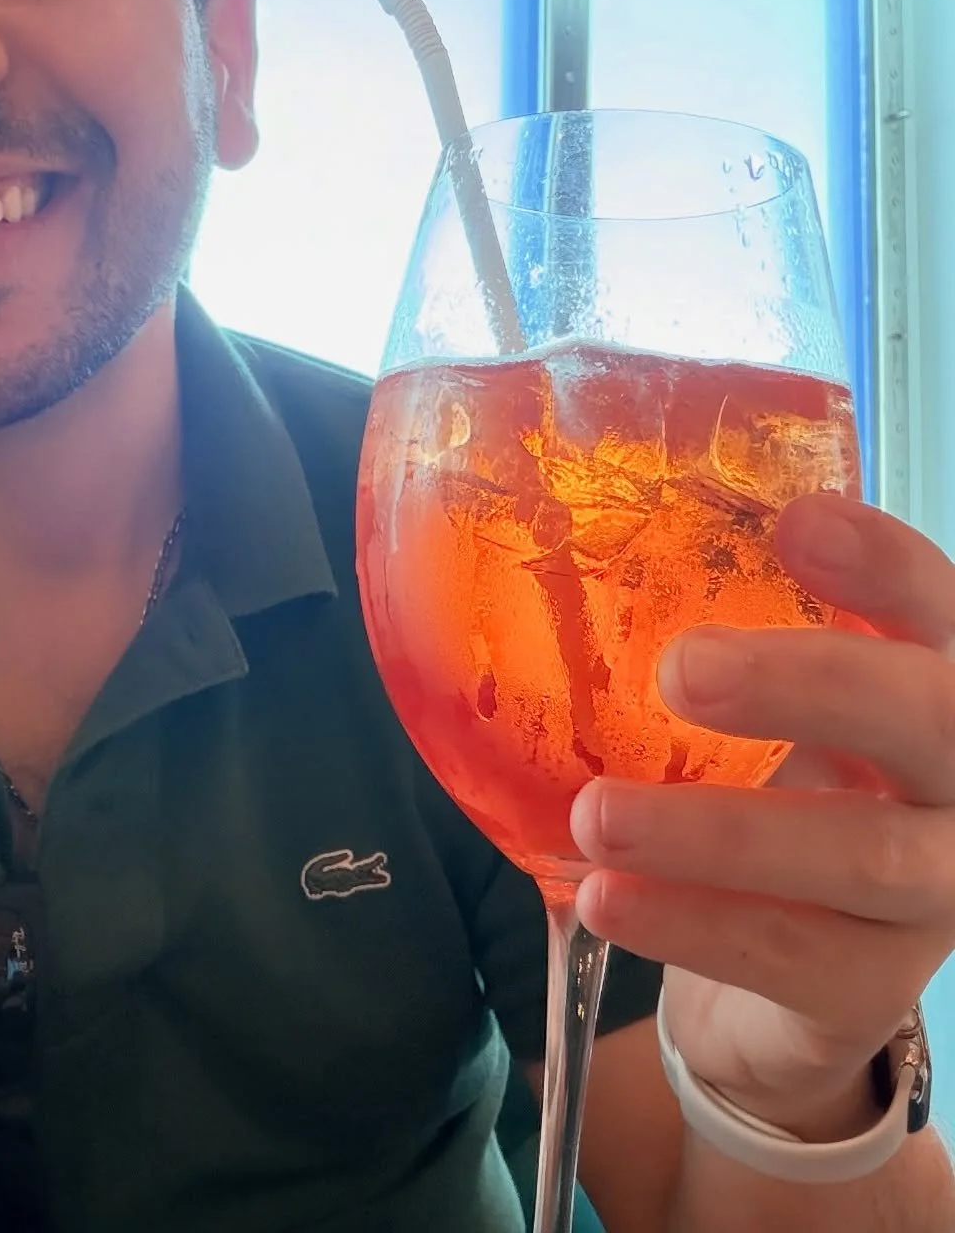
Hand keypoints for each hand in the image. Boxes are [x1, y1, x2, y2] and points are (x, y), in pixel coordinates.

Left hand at [570, 492, 954, 1136]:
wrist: (797, 960)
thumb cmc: (788, 783)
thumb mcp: (772, 699)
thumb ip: (726, 629)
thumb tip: (585, 544)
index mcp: (936, 681)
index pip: (937, 606)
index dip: (882, 565)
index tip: (796, 522)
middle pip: (928, 720)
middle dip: (808, 685)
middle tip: (680, 669)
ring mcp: (937, 891)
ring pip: (861, 855)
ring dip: (716, 833)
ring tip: (596, 815)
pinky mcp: (876, 984)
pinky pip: (791, 951)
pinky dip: (690, 923)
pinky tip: (603, 897)